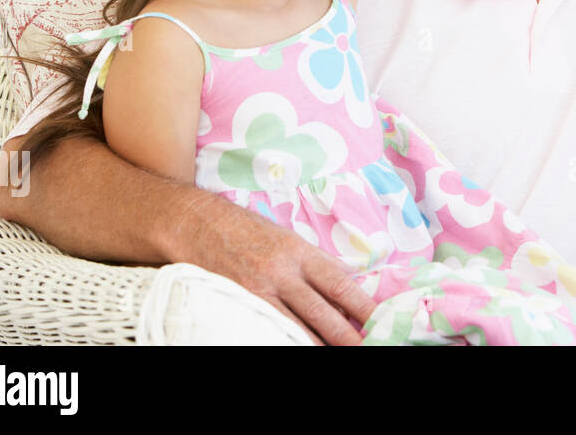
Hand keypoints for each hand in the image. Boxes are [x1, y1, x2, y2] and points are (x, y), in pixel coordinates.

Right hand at [176, 191, 376, 345]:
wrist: (196, 222)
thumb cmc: (246, 230)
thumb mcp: (286, 239)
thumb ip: (312, 266)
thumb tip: (342, 296)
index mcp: (300, 252)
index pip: (339, 284)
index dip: (362, 306)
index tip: (379, 322)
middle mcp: (282, 272)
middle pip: (321, 313)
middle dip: (346, 336)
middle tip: (365, 348)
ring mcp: (257, 291)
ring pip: (294, 328)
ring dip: (317, 344)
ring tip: (337, 353)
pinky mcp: (235, 305)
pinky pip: (265, 331)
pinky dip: (283, 342)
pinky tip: (296, 347)